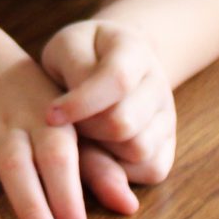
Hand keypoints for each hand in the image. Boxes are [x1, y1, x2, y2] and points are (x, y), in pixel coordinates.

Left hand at [41, 18, 176, 191]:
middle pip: (124, 123)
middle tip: (68, 123)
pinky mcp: (168, 147)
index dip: (81, 103)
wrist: (112, 60)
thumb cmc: (81, 56)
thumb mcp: (68, 48)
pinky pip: (151, 170)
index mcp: (134, 51)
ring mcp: (167, 117)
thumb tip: (75, 113)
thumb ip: (73, 72)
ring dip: (103, 151)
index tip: (50, 115)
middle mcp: (159, 85)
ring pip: (138, 150)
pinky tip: (102, 150)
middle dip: (87, 129)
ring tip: (86, 133)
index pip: (117, 80)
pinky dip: (122, 169)